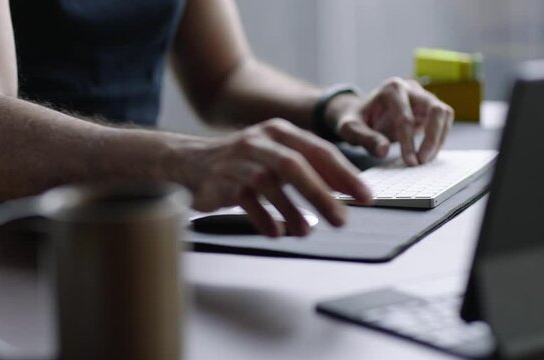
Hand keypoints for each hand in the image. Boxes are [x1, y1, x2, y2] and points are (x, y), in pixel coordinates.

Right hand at [170, 119, 371, 236]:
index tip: (365, 197)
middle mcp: (260, 141)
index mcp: (280, 132)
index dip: (345, 175)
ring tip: (307, 231)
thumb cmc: (241, 163)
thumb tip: (344, 191)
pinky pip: (247, 200)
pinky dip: (264, 218)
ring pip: (271, 183)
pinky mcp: (222, 181)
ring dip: (293, 210)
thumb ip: (306, 170)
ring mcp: (239, 160)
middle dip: (322, 194)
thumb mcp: (275, 157)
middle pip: (296, 165)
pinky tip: (276, 232)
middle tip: (342, 219)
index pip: (319, 151)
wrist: (189, 163)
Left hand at [328, 78, 453, 165]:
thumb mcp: (350, 129)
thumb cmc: (355, 119)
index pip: (406, 117)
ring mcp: (422, 96)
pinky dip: (439, 138)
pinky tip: (426, 153)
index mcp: (391, 89)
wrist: (360, 112)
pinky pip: (443, 121)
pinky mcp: (429, 107)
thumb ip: (365, 138)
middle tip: (422, 162)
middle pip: (435, 109)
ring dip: (438, 138)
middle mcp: (410, 88)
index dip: (409, 142)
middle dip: (432, 138)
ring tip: (424, 160)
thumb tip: (383, 151)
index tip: (410, 162)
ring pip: (444, 114)